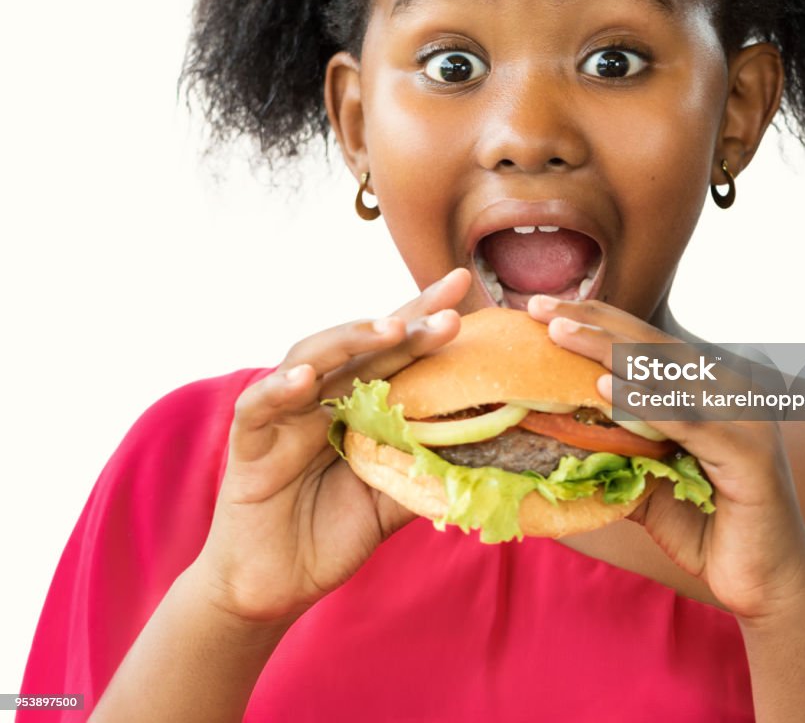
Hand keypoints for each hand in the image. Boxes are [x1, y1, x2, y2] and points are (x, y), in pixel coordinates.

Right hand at [191, 268, 471, 624]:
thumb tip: (491, 451)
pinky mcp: (249, 442)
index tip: (463, 283)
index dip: (424, 315)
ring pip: (312, 359)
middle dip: (406, 323)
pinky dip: (278, 389)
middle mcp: (323, 395)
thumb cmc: (332, 533)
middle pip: (363, 347)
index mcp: (359, 402)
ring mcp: (285, 413)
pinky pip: (259, 407)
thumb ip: (425, 469)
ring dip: (350, 341)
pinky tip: (305, 379)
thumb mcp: (391, 500)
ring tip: (390, 329)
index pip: (396, 350)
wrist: (274, 586)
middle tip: (448, 313)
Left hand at [528, 295, 804, 622]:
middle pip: (651, 343)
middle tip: (539, 306)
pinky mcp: (750, 455)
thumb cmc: (707, 528)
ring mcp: (744, 418)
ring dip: (608, 349)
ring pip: (666, 373)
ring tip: (559, 333)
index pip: (644, 341)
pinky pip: (688, 422)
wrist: (768, 585)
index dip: (595, 319)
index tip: (541, 307)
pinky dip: (644, 403)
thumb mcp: (646, 480)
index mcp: (708, 387)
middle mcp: (730, 390)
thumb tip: (549, 434)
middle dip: (592, 321)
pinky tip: (603, 389)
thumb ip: (612, 449)